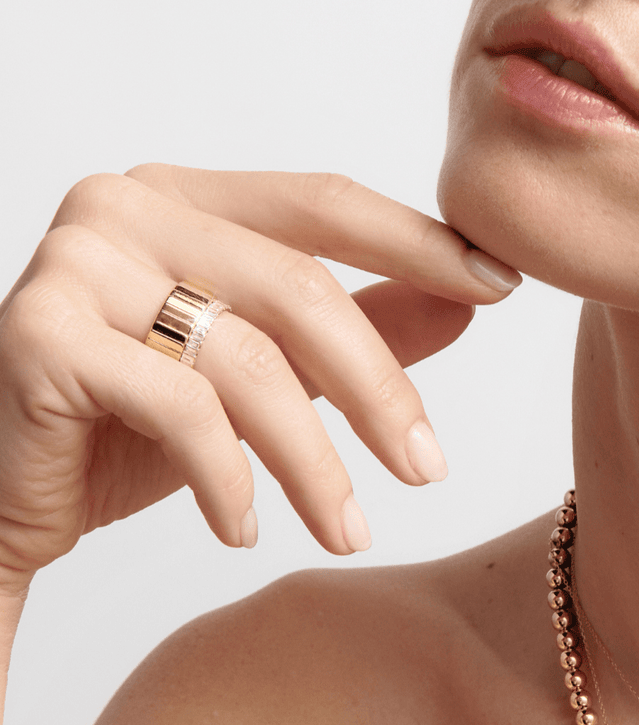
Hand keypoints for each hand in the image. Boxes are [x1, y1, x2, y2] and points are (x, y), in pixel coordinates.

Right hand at [0, 166, 520, 595]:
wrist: (0, 486)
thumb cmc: (126, 420)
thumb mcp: (257, 371)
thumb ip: (353, 328)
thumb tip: (466, 302)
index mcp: (188, 195)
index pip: (325, 201)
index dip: (420, 241)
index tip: (502, 285)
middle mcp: (128, 206)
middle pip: (299, 285)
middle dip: (380, 385)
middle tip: (428, 466)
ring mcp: (76, 262)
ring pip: (248, 358)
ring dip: (314, 460)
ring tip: (349, 529)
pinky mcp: (39, 335)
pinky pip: (178, 407)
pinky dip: (227, 478)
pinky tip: (243, 527)